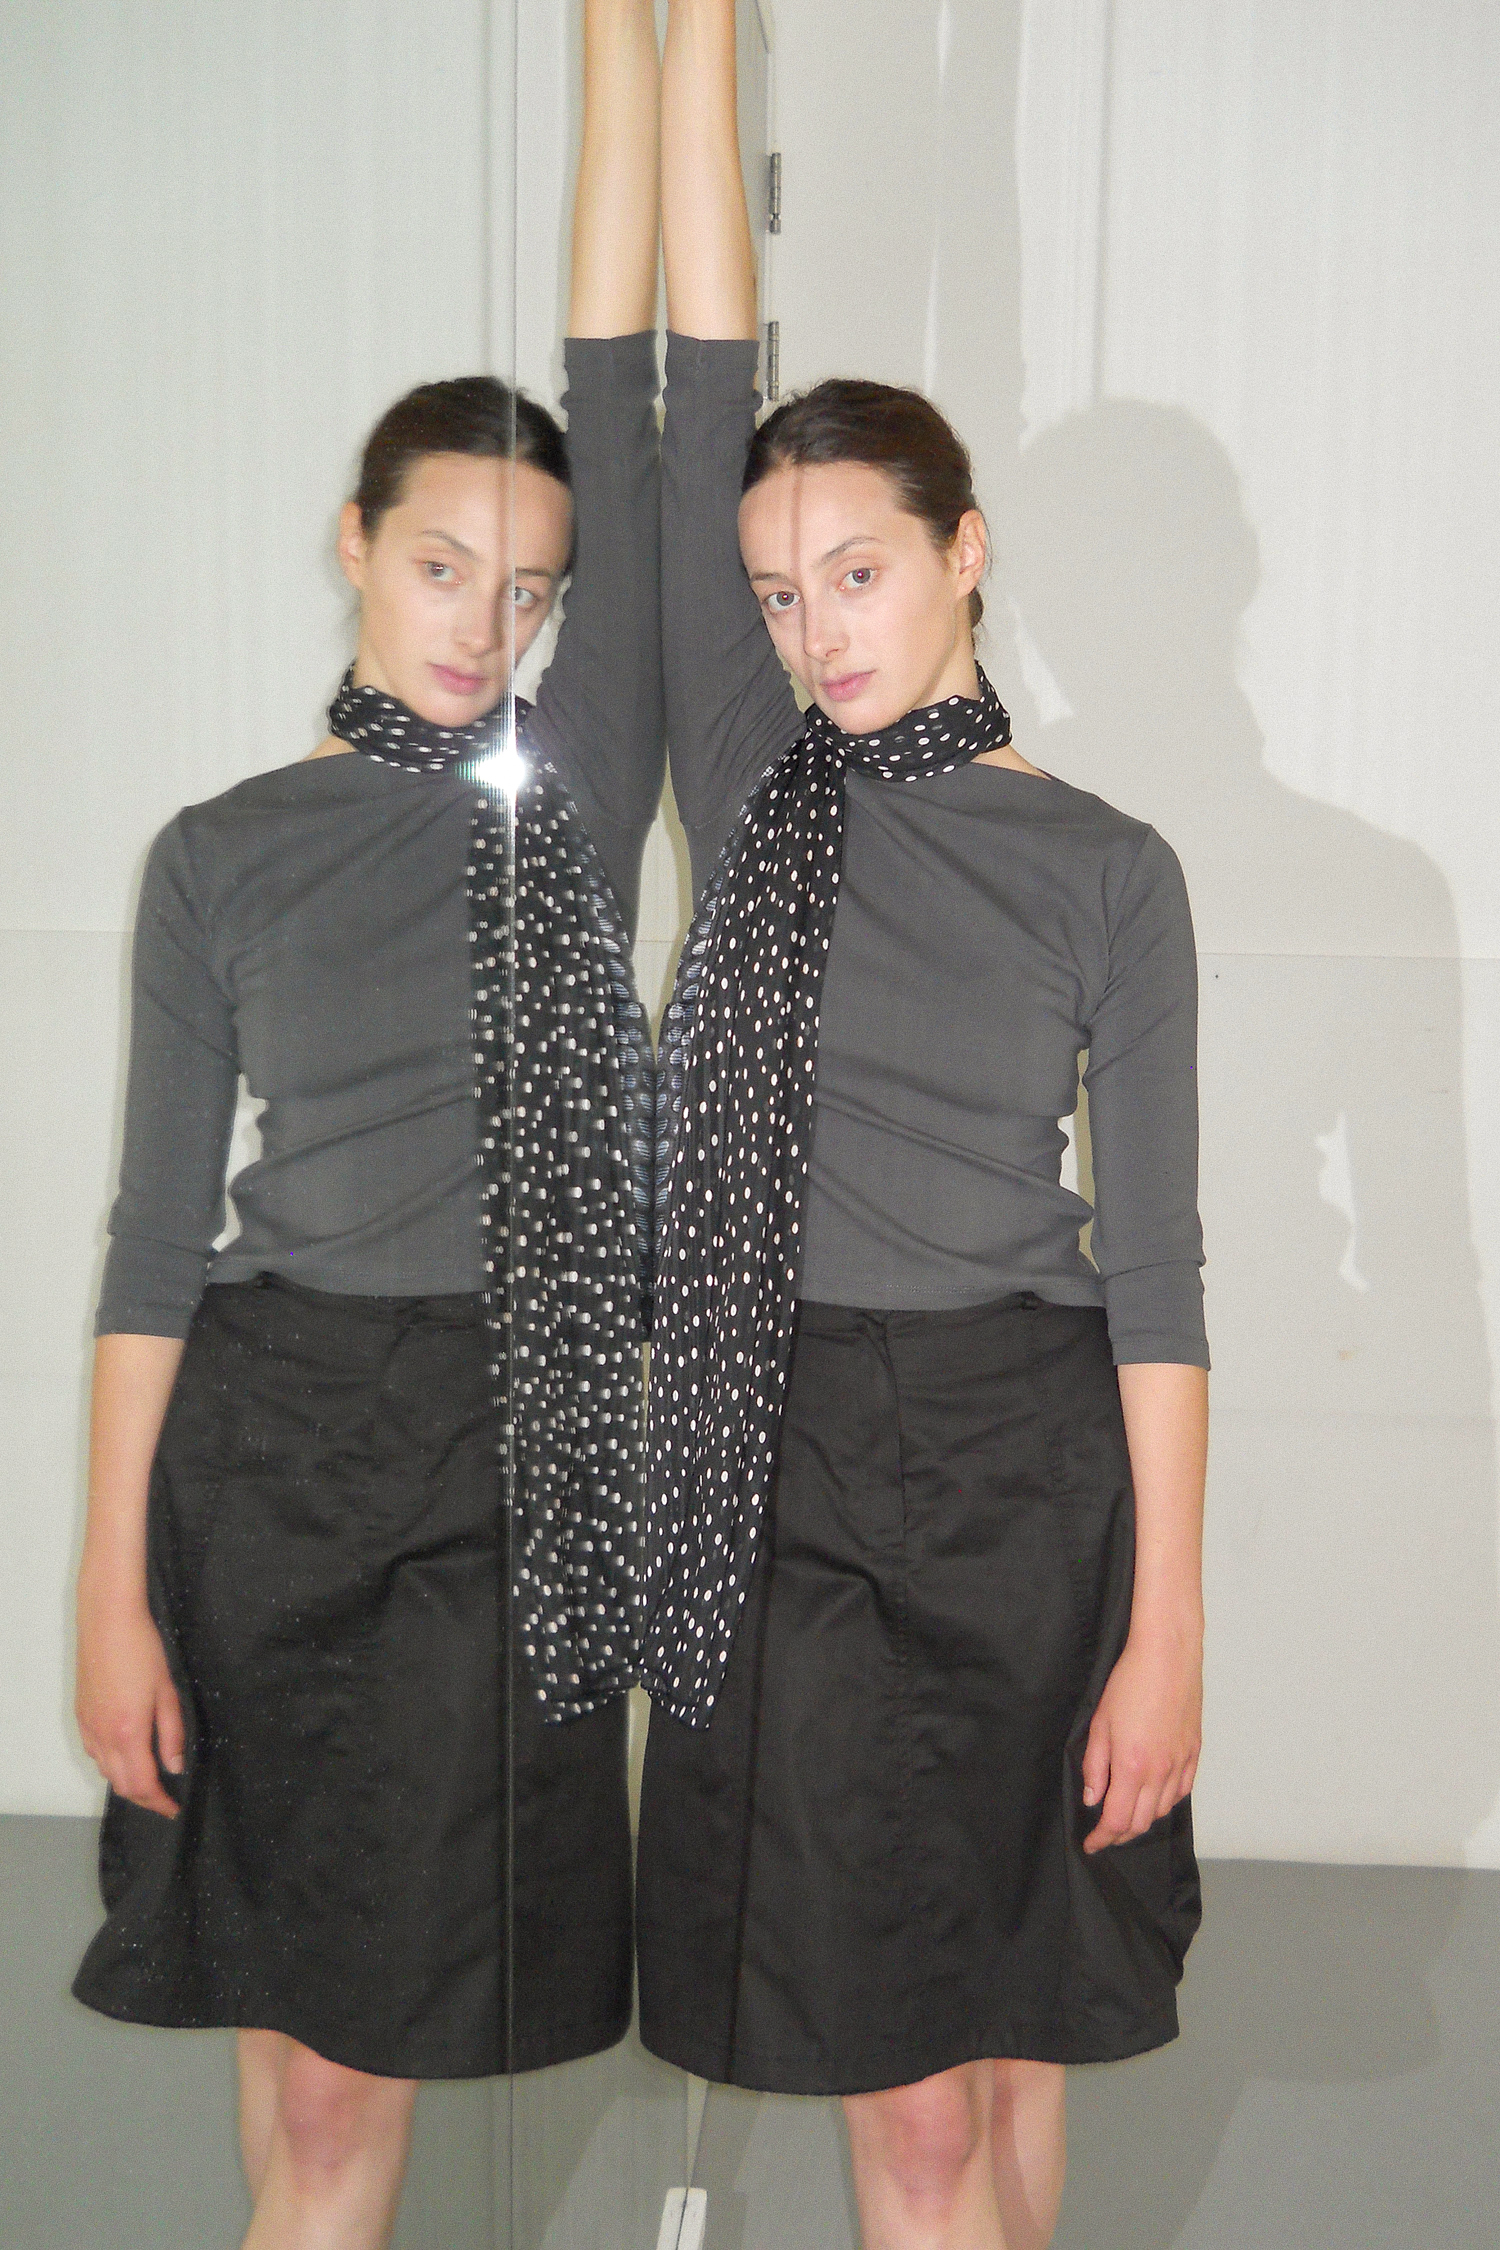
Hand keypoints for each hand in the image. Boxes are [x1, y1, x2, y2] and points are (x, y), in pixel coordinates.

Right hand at [76, 1588, 184, 1818]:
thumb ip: (172, 1733)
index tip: (174, 1808)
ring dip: (126, 1782)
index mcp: (128, 1732)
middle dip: (144, 1797)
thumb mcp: (168, 1692)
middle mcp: (103, 1736)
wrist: (108, 1621)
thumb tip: (175, 1766)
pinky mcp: (81, 1715)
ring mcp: (88, 1726)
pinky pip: (94, 1753)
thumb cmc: (143, 1650)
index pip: (142, 1784)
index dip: (159, 1802)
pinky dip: (111, 1764)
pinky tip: (127, 1753)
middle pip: (121, 1785)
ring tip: (150, 1778)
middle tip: (165, 1797)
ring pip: (105, 1771)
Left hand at [1080, 1623, 1200, 1853]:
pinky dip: (1166, 1802)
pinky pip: (1182, 1791)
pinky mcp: (1194, 1752)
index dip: (1102, 1838)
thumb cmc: (1131, 1683)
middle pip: (1141, 1822)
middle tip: (1104, 1834)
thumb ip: (1095, 1767)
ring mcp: (1181, 1763)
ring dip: (1143, 1820)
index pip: (1116, 1819)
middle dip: (1120, 1834)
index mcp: (1133, 1767)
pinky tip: (1155, 1796)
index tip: (1091, 1844)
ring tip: (1126, 1816)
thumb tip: (1093, 1798)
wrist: (1167, 1657)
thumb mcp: (1100, 1724)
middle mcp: (1161, 1772)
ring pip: (1163, 1810)